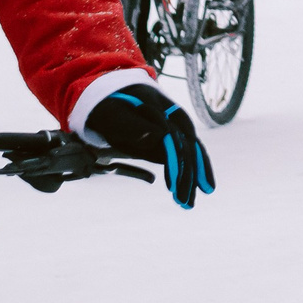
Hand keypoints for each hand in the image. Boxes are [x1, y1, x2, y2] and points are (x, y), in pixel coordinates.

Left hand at [83, 83, 214, 207]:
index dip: (177, 164)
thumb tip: (157, 135)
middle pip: (190, 149)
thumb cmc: (109, 106)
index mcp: (164, 110)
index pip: (177, 140)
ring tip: (188, 203)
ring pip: (193, 154)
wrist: (112, 98)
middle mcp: (176, 119)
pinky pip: (187, 156)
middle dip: (188, 178)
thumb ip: (132, 124)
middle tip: (185, 203)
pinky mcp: (172, 140)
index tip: (173, 187)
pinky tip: (192, 188)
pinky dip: (192, 172)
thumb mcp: (113, 113)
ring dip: (193, 179)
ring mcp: (176, 129)